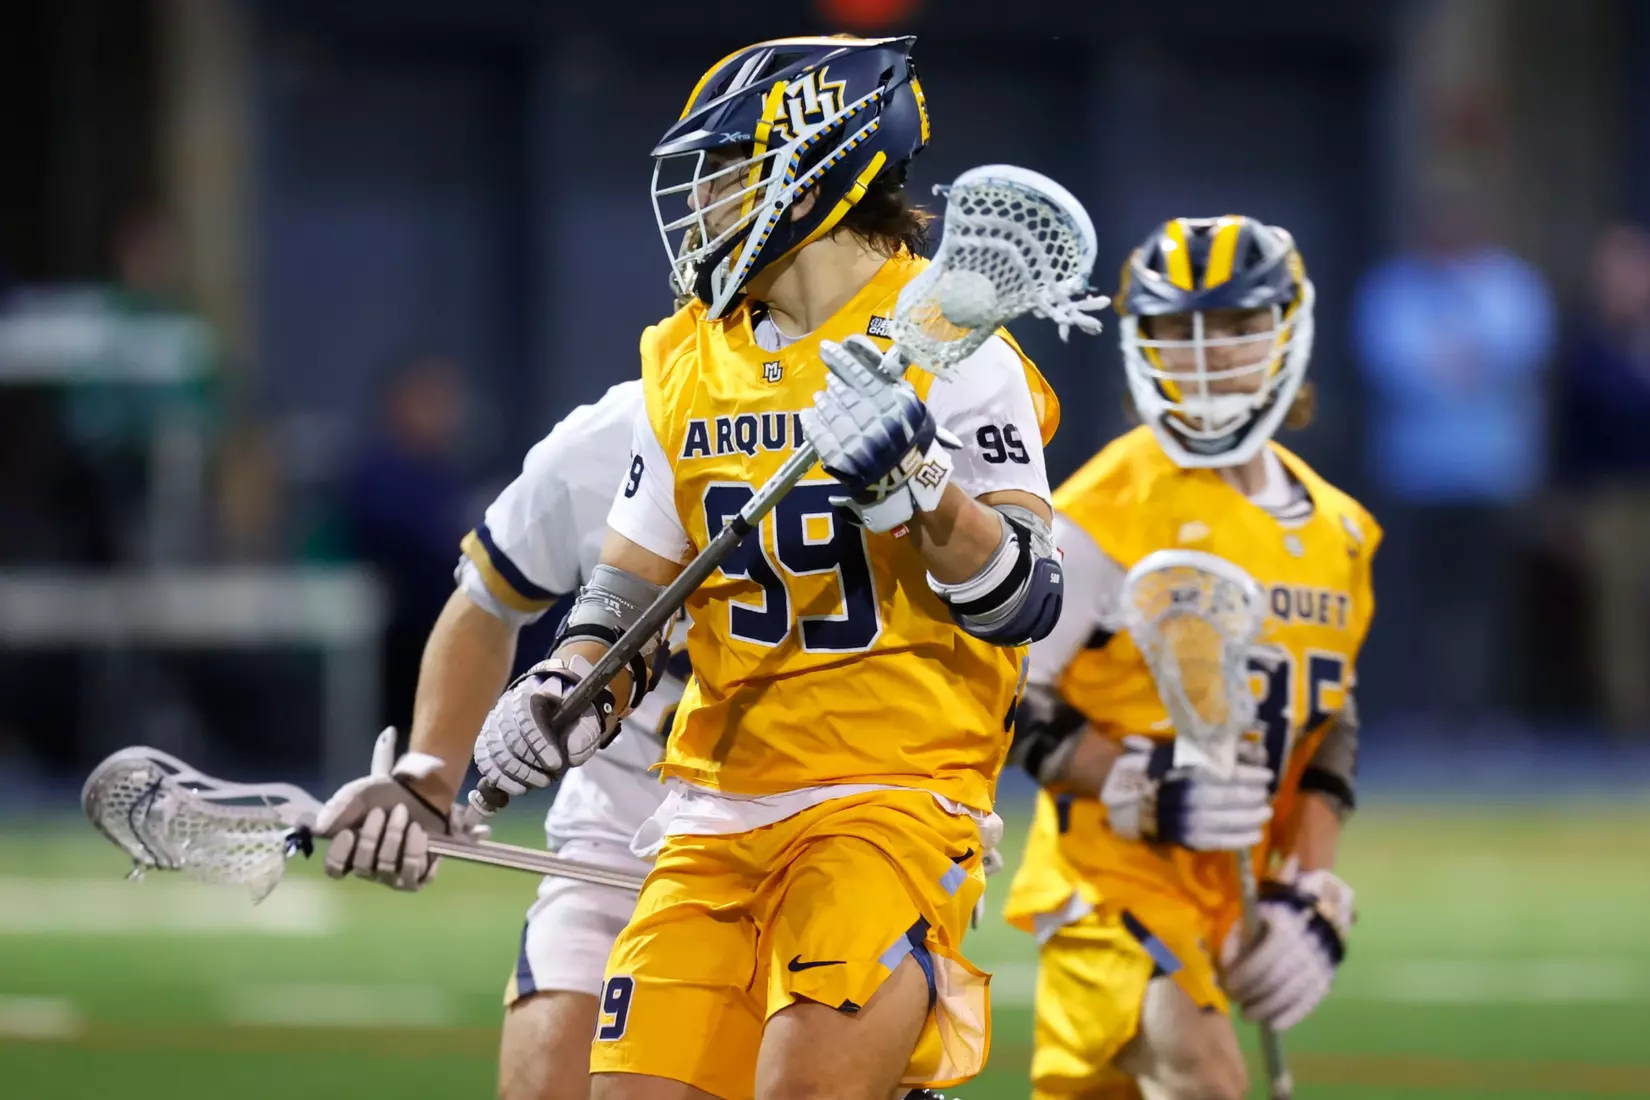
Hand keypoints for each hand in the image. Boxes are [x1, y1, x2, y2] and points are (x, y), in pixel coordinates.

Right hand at [313, 727, 489, 890]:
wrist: (420, 789)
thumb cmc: (384, 795)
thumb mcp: (358, 795)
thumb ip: (337, 809)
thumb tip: (317, 829)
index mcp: (350, 852)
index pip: (334, 869)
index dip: (339, 855)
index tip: (348, 833)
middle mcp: (371, 869)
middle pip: (363, 867)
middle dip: (372, 836)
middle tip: (381, 811)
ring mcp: (395, 875)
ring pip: (388, 870)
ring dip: (395, 839)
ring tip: (404, 815)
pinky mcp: (420, 875)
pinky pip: (416, 876)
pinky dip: (416, 851)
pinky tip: (419, 832)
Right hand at [472, 655, 618, 796]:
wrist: (553, 716)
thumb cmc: (568, 719)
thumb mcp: (584, 721)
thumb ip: (583, 734)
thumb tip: (572, 753)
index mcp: (531, 695)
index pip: (526, 717)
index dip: (539, 743)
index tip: (555, 764)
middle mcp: (505, 708)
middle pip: (508, 738)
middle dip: (529, 764)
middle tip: (549, 778)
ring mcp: (492, 725)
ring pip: (495, 752)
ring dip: (517, 774)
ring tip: (539, 783)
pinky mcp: (485, 743)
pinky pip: (484, 762)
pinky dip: (500, 779)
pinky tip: (519, 788)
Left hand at [799, 335, 957, 532]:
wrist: (910, 480)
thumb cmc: (911, 438)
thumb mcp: (910, 404)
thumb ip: (889, 380)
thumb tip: (863, 352)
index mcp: (892, 404)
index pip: (860, 374)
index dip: (840, 359)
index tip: (826, 349)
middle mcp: (873, 420)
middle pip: (843, 393)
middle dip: (833, 384)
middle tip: (830, 381)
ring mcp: (856, 441)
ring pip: (830, 412)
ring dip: (823, 402)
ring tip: (821, 398)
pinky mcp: (842, 460)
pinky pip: (819, 436)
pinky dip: (811, 422)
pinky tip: (808, 414)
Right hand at [1102, 735, 1271, 850]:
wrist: (1129, 796)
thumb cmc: (1160, 768)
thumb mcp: (1186, 749)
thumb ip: (1220, 748)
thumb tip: (1256, 750)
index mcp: (1187, 770)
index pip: (1228, 773)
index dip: (1252, 775)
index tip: (1268, 774)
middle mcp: (1189, 795)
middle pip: (1231, 797)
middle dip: (1253, 796)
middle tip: (1267, 795)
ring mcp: (1187, 819)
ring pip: (1227, 820)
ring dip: (1251, 818)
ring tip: (1266, 813)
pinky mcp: (1186, 838)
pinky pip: (1217, 841)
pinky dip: (1239, 839)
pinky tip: (1255, 835)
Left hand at [1221, 867, 1353, 1029]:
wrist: (1320, 908)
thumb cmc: (1275, 913)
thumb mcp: (1252, 915)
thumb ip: (1236, 939)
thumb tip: (1224, 968)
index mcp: (1286, 926)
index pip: (1264, 959)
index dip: (1244, 976)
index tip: (1228, 985)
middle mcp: (1306, 947)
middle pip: (1277, 980)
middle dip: (1253, 995)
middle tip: (1236, 1000)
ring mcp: (1320, 965)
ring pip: (1293, 995)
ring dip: (1267, 1009)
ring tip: (1248, 1014)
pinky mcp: (1327, 979)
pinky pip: (1310, 1003)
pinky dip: (1290, 1017)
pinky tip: (1272, 1024)